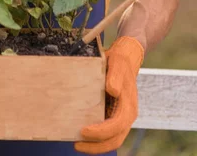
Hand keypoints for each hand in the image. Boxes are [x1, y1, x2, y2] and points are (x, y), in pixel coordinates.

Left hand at [75, 36, 143, 153]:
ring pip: (111, 139)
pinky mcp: (114, 115)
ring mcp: (121, 117)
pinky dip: (96, 138)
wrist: (125, 59)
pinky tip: (81, 134)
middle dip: (96, 146)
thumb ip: (115, 77)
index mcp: (129, 107)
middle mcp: (126, 116)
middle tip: (76, 144)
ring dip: (95, 145)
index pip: (116, 127)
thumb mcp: (117, 65)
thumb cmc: (120, 62)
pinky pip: (107, 132)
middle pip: (114, 140)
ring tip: (77, 143)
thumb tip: (112, 90)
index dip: (100, 132)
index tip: (83, 131)